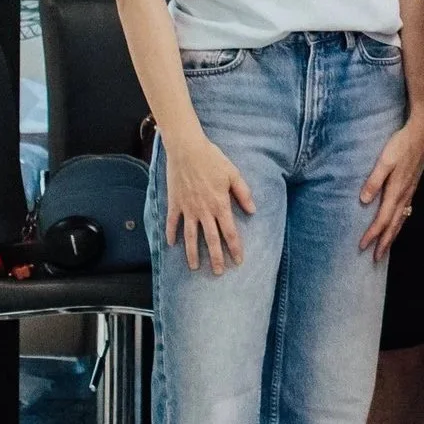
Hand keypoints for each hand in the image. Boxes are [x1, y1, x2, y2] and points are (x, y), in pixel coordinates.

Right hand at [164, 132, 253, 273]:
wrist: (187, 150)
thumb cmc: (213, 160)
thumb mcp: (234, 174)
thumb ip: (243, 194)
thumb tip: (252, 210)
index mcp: (220, 205)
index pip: (229, 232)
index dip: (234, 248)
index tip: (238, 261)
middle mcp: (203, 211)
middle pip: (211, 240)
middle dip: (215, 258)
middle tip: (218, 273)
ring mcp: (187, 208)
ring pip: (190, 236)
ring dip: (192, 253)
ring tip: (194, 267)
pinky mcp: (174, 203)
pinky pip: (172, 223)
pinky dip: (171, 234)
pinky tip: (171, 245)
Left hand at [357, 113, 423, 258]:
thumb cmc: (402, 144)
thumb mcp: (385, 160)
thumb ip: (374, 180)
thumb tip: (364, 200)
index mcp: (396, 190)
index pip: (383, 219)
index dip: (373, 234)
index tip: (362, 247)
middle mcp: (405, 194)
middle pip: (394, 224)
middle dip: (384, 242)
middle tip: (376, 259)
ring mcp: (410, 191)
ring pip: (401, 219)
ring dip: (393, 235)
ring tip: (386, 247)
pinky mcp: (412, 186)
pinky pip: (405, 211)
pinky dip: (400, 222)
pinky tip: (398, 223)